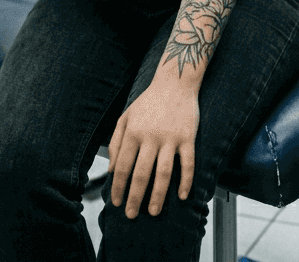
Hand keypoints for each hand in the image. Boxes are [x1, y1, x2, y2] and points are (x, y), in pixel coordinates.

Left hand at [108, 80, 198, 218]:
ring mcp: (170, 138)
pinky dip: (186, 181)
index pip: (122, 167)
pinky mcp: (188, 138)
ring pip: (163, 173)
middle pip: (141, 174)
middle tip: (131, 215)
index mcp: (133, 133)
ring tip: (153, 212)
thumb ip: (116, 142)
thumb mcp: (125, 117)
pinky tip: (182, 196)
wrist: (175, 83)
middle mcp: (150, 137)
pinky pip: (188, 163)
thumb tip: (110, 171)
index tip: (115, 203)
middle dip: (135, 197)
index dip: (117, 187)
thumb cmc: (148, 102)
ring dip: (158, 195)